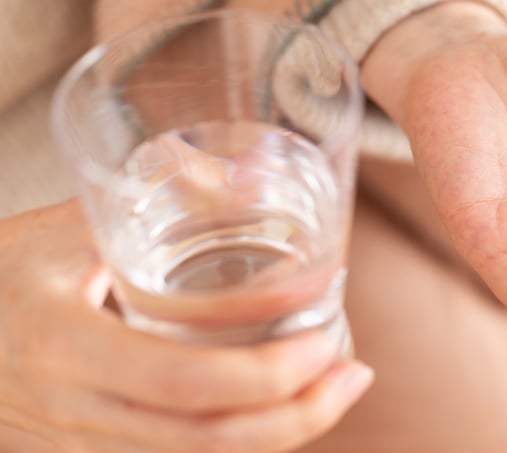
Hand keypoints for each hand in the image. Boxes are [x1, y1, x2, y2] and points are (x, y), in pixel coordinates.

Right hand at [0, 201, 372, 451]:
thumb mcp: (63, 225)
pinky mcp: (84, 449)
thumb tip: (252, 171)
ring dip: (277, 433)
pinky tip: (275, 407)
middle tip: (354, 375)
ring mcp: (77, 441)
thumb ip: (154, 194)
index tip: (327, 343)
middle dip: (297, 418)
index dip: (267, 376)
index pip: (185, 384)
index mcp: (65, 346)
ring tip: (332, 389)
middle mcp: (73, 410)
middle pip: (206, 442)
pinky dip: (237, 439)